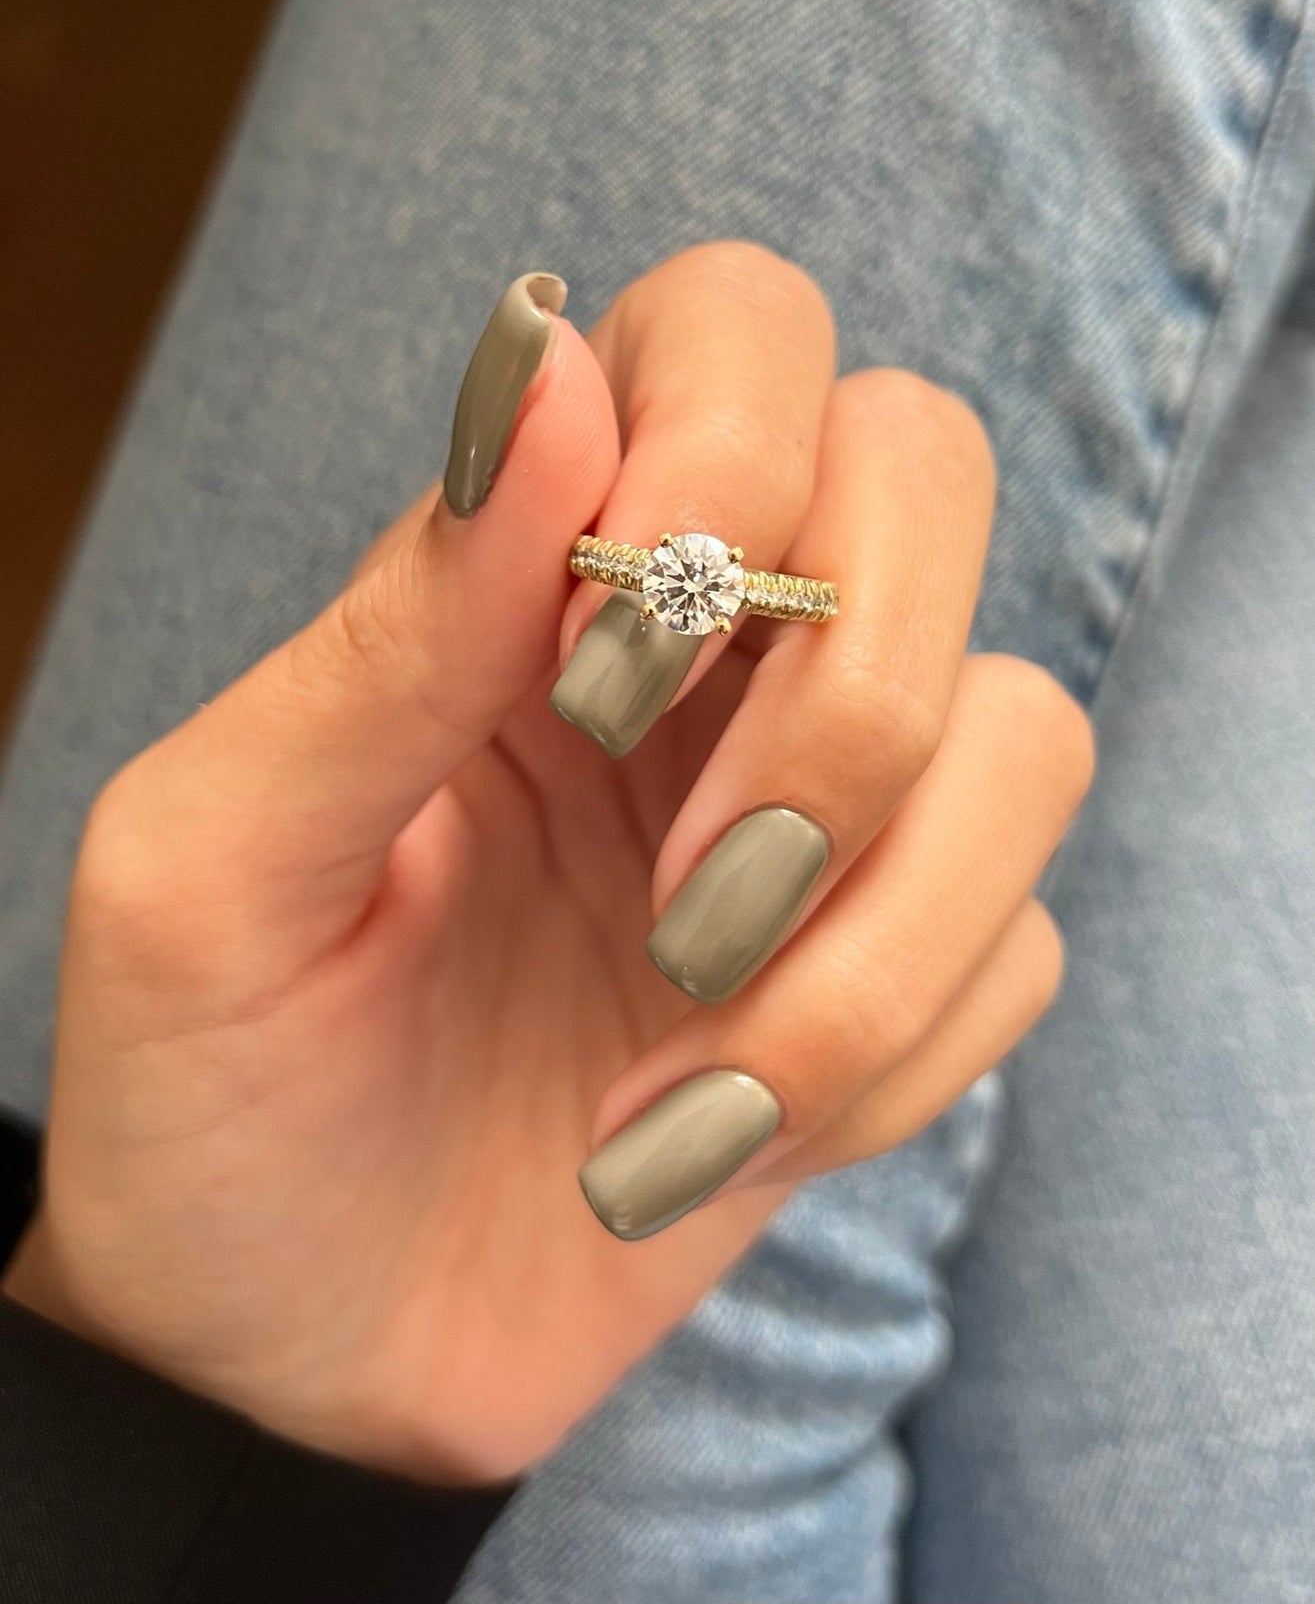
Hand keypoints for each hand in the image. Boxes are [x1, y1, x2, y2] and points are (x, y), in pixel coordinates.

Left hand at [4, 243, 1091, 1482]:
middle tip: (684, 891)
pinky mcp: (883, 981)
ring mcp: (810, 818)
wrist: (280, 1354)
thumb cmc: (208, 1093)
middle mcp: (699, 661)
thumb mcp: (219, 863)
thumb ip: (390, 628)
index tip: (601, 678)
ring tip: (686, 1062)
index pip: (736, 331)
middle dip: (844, 696)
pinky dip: (888, 1054)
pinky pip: (1014, 947)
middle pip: (929, 476)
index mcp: (525, 577)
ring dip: (876, 927)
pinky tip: (711, 1137)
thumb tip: (549, 363)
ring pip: (1020, 731)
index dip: (733, 438)